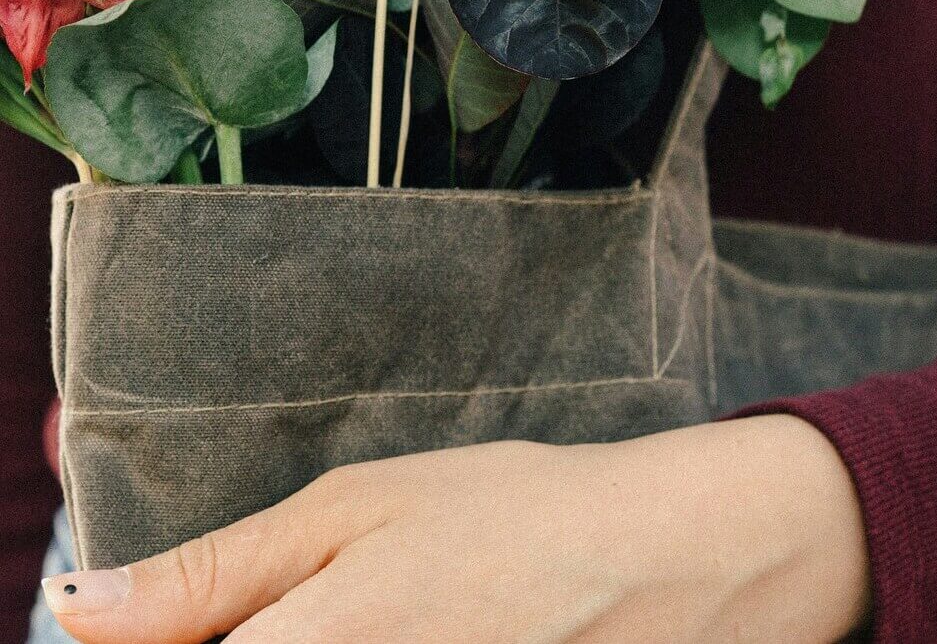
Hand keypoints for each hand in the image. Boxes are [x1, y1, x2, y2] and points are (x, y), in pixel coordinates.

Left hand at [43, 415, 870, 642]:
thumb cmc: (507, 514)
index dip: (161, 638)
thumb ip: (212, 573)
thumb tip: (82, 606)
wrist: (654, 563)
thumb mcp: (355, 507)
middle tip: (313, 594)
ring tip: (383, 608)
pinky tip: (404, 628)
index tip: (191, 609)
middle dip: (237, 636)